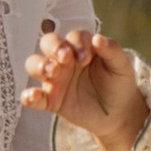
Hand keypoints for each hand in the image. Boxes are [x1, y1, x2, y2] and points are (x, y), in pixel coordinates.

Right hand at [20, 23, 148, 150]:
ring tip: (52, 72)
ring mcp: (56, 79)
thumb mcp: (121, 67)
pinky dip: (28, 96)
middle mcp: (65, 60)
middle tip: (65, 58)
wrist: (118, 113)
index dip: (77, 43)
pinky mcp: (51, 100)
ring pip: (34, 64)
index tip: (86, 58)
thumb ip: (112, 51)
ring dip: (39, 65)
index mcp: (82, 47)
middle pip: (48, 43)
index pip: (73, 37)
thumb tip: (98, 38)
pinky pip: (33, 97)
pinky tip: (33, 96)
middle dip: (53, 47)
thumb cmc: (119, 84)